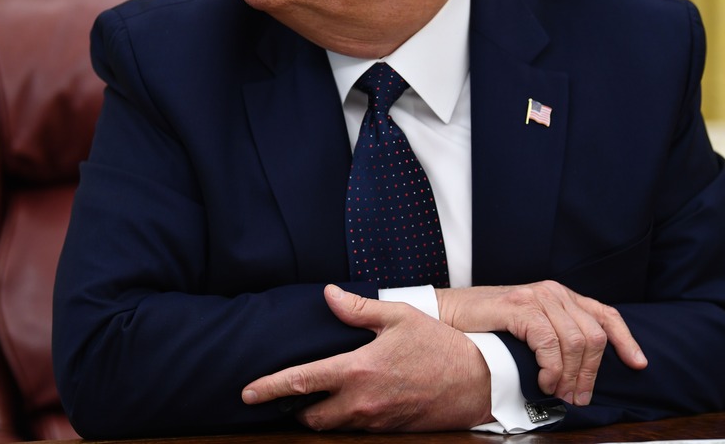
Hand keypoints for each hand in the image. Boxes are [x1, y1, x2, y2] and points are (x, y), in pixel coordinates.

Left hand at [242, 284, 494, 431]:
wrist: (476, 380)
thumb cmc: (438, 345)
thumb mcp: (398, 317)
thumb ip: (357, 309)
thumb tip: (329, 294)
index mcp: (358, 370)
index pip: (301, 382)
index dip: (270, 388)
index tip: (247, 393)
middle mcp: (361, 402)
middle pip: (310, 418)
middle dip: (296, 409)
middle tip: (291, 394)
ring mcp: (375, 421)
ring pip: (332, 427)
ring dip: (321, 415)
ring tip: (318, 397)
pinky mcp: (389, 430)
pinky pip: (355, 430)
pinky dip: (345, 419)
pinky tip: (350, 402)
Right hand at [436, 281, 647, 405]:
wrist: (448, 313)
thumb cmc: (486, 326)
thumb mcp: (529, 327)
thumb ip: (554, 336)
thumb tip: (581, 371)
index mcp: (560, 296)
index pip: (605, 315)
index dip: (627, 340)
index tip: (638, 364)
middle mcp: (553, 292)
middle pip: (594, 336)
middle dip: (590, 373)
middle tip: (576, 397)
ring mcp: (536, 297)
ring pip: (576, 341)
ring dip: (571, 375)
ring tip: (558, 392)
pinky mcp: (519, 306)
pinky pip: (549, 341)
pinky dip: (552, 367)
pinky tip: (544, 380)